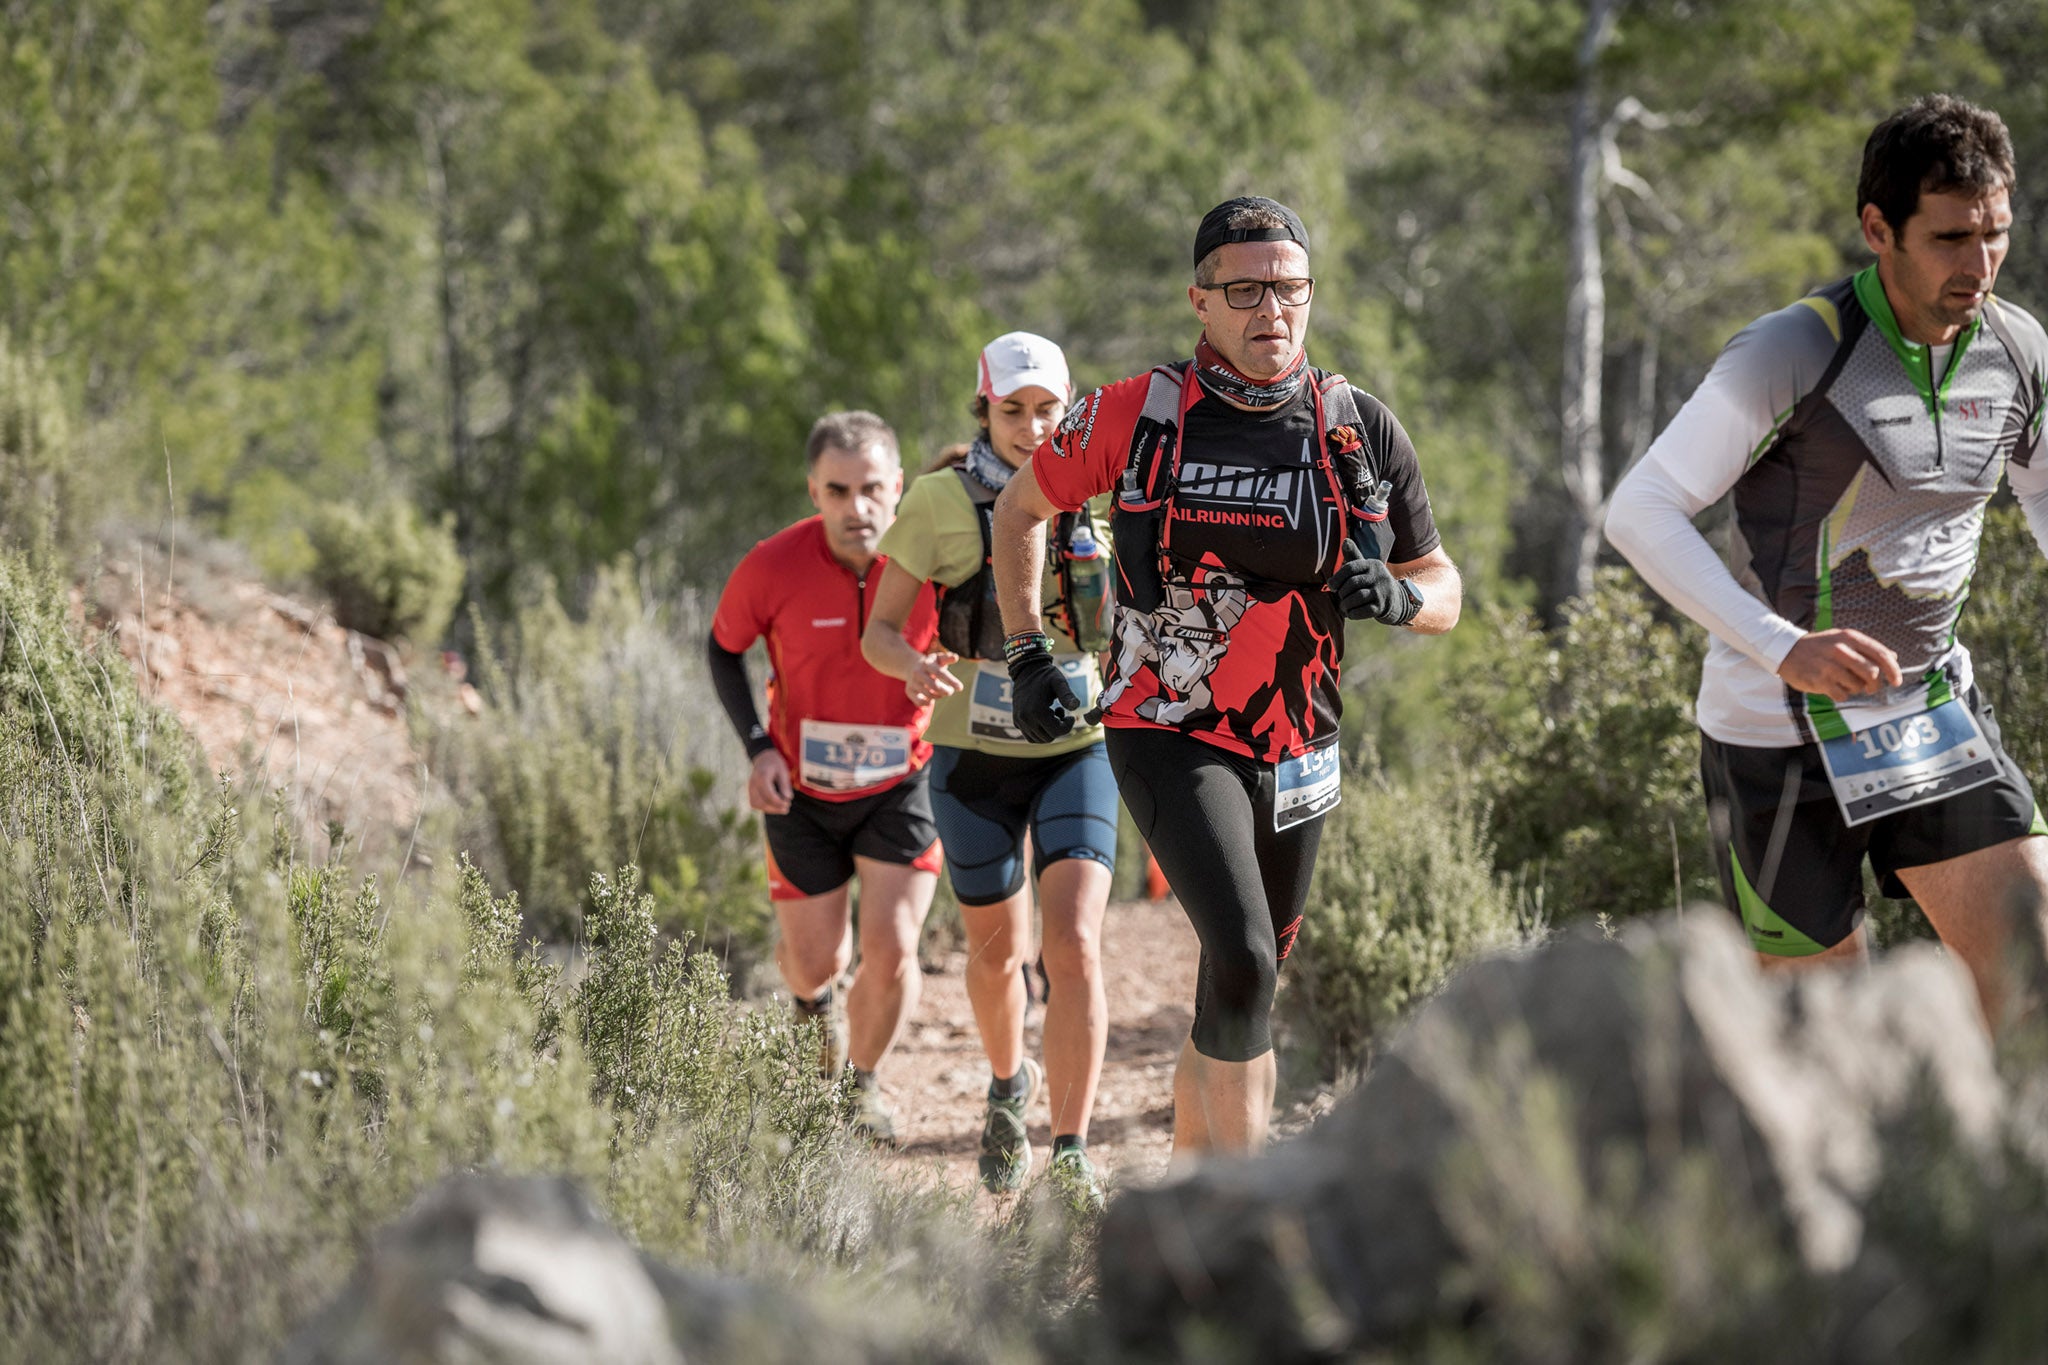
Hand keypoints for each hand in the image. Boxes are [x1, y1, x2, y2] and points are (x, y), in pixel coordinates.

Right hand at [747, 749, 794, 813]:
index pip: (768, 794)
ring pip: (756, 804)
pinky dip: (764, 807)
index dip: (778, 802)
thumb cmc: (776, 764)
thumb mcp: (783, 771)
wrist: (764, 759)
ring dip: (769, 809)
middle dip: (774, 807)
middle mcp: (753, 783)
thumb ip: (785, 784)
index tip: (788, 804)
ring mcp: (749, 788)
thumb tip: (788, 798)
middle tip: (786, 808)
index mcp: (762, 776)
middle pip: (761, 801)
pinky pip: (755, 803)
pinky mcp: (749, 792)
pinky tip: (774, 805)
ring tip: (782, 808)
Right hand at [904, 649, 961, 705]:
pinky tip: (932, 699)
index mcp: (927, 663)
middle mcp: (918, 672)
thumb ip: (948, 658)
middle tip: (950, 691)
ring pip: (929, 695)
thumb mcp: (939, 659)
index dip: (951, 680)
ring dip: (939, 696)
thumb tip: (956, 657)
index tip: (960, 688)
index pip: (940, 673)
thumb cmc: (931, 664)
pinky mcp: (909, 691)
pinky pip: (920, 702)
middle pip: (935, 686)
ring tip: (941, 692)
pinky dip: (928, 703)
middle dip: (946, 691)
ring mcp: (912, 682)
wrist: (911, 667)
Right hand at [1008, 644, 1079, 742]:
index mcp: (1037, 711)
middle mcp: (1025, 719)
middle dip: (1058, 728)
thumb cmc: (1046, 675)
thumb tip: (1076, 706)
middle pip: (1048, 738)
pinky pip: (1030, 736)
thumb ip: (1067, 695)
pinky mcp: (1016, 721)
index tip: (1070, 716)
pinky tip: (1044, 718)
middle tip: (1060, 712)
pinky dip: (1039, 732)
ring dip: (1049, 731)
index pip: (1056, 732)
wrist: (1026, 670)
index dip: (1067, 726)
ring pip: (1039, 740)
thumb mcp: (1059, 682)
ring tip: (1051, 714)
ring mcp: (1019, 721)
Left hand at [1332, 538, 1417, 624]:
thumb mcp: (1365, 568)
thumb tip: (1344, 541)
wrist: (1395, 600)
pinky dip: (1353, 613)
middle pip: (1352, 583)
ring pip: (1357, 597)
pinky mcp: (1383, 606)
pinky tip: (1350, 613)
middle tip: (1340, 598)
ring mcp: (1383, 591)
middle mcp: (1379, 575)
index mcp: (1372, 564)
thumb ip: (1353, 556)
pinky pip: (1363, 610)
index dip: (1337, 578)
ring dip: (1346, 604)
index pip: (1350, 568)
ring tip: (1343, 607)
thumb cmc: (1373, 582)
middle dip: (1342, 593)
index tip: (1331, 586)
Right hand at [1776, 629, 1903, 700]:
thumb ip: (1867, 647)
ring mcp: (1830, 666)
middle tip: (1870, 688)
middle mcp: (1841, 650)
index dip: (1893, 670)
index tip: (1897, 681)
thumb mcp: (1842, 638)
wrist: (1785, 650)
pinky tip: (1832, 688)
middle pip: (1872, 673)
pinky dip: (1841, 695)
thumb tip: (1894, 658)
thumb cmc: (1819, 646)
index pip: (1881, 655)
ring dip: (1855, 689)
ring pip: (1857, 686)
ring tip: (1843, 683)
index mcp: (1849, 637)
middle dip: (1875, 684)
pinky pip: (1842, 695)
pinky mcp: (1820, 681)